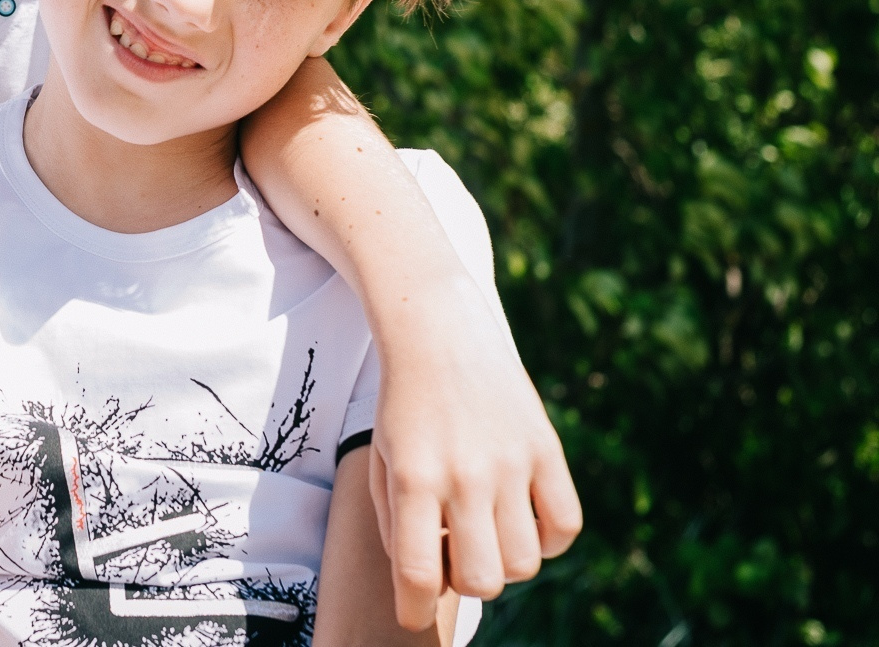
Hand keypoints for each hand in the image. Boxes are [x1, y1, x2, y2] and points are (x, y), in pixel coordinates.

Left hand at [368, 276, 581, 627]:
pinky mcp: (547, 449)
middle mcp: (464, 476)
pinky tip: (522, 519)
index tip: (411, 614)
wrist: (439, 333)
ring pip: (524, 564)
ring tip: (484, 531)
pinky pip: (565, 528)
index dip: (413, 610)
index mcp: (415, 479)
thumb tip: (424, 585)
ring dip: (504, 562)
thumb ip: (395, 525)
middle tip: (452, 552)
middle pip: (482, 581)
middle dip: (464, 582)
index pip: (418, 575)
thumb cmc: (404, 405)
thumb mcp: (383, 460)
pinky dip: (547, 541)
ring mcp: (511, 464)